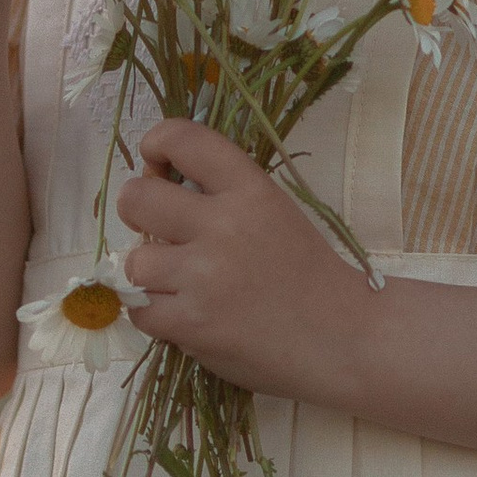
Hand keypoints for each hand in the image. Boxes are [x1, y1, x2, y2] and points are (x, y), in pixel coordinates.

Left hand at [118, 121, 378, 399]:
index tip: (155, 162)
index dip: (156, 143)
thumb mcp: (275, 210)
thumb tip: (159, 181)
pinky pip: (140, 309)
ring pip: (134, 261)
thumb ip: (223, 192)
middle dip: (137, 211)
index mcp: (250, 189)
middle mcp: (224, 225)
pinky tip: (182, 312)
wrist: (342, 337)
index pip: (184, 139)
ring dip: (151, 273)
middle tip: (157, 228)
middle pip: (137, 198)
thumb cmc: (307, 273)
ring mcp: (205, 276)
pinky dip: (155, 313)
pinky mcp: (192, 324)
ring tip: (179, 283)